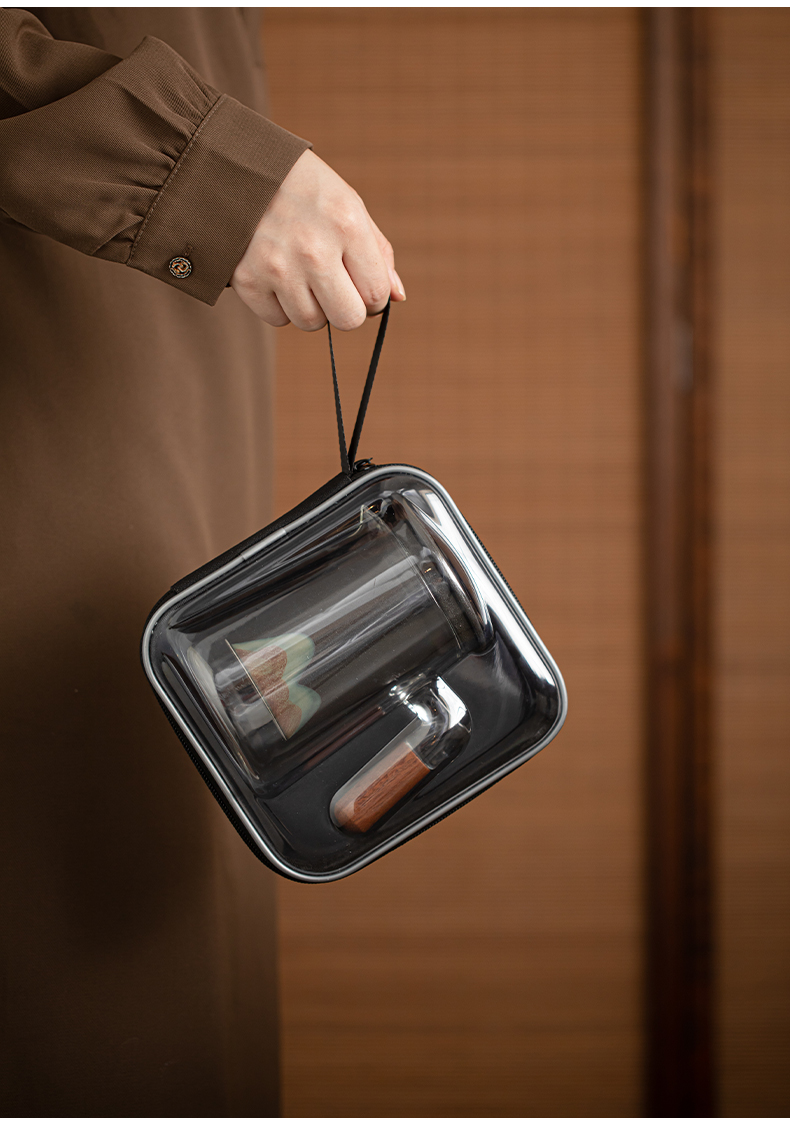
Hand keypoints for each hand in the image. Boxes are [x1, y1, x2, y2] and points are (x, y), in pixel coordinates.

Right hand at [231, 149, 404, 330]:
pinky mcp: (247, 280)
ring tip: (301, 274)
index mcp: (347, 224)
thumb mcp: (349, 205)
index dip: (372, 297)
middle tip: (334, 288)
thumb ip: (378, 252)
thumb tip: (397, 298)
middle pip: (348, 319)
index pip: (376, 295)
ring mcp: (277, 267)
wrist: (235, 169)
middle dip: (345, 309)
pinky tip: (276, 276)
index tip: (359, 284)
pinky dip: (280, 305)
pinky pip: (278, 319)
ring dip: (311, 307)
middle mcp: (313, 249)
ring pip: (311, 323)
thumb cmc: (305, 191)